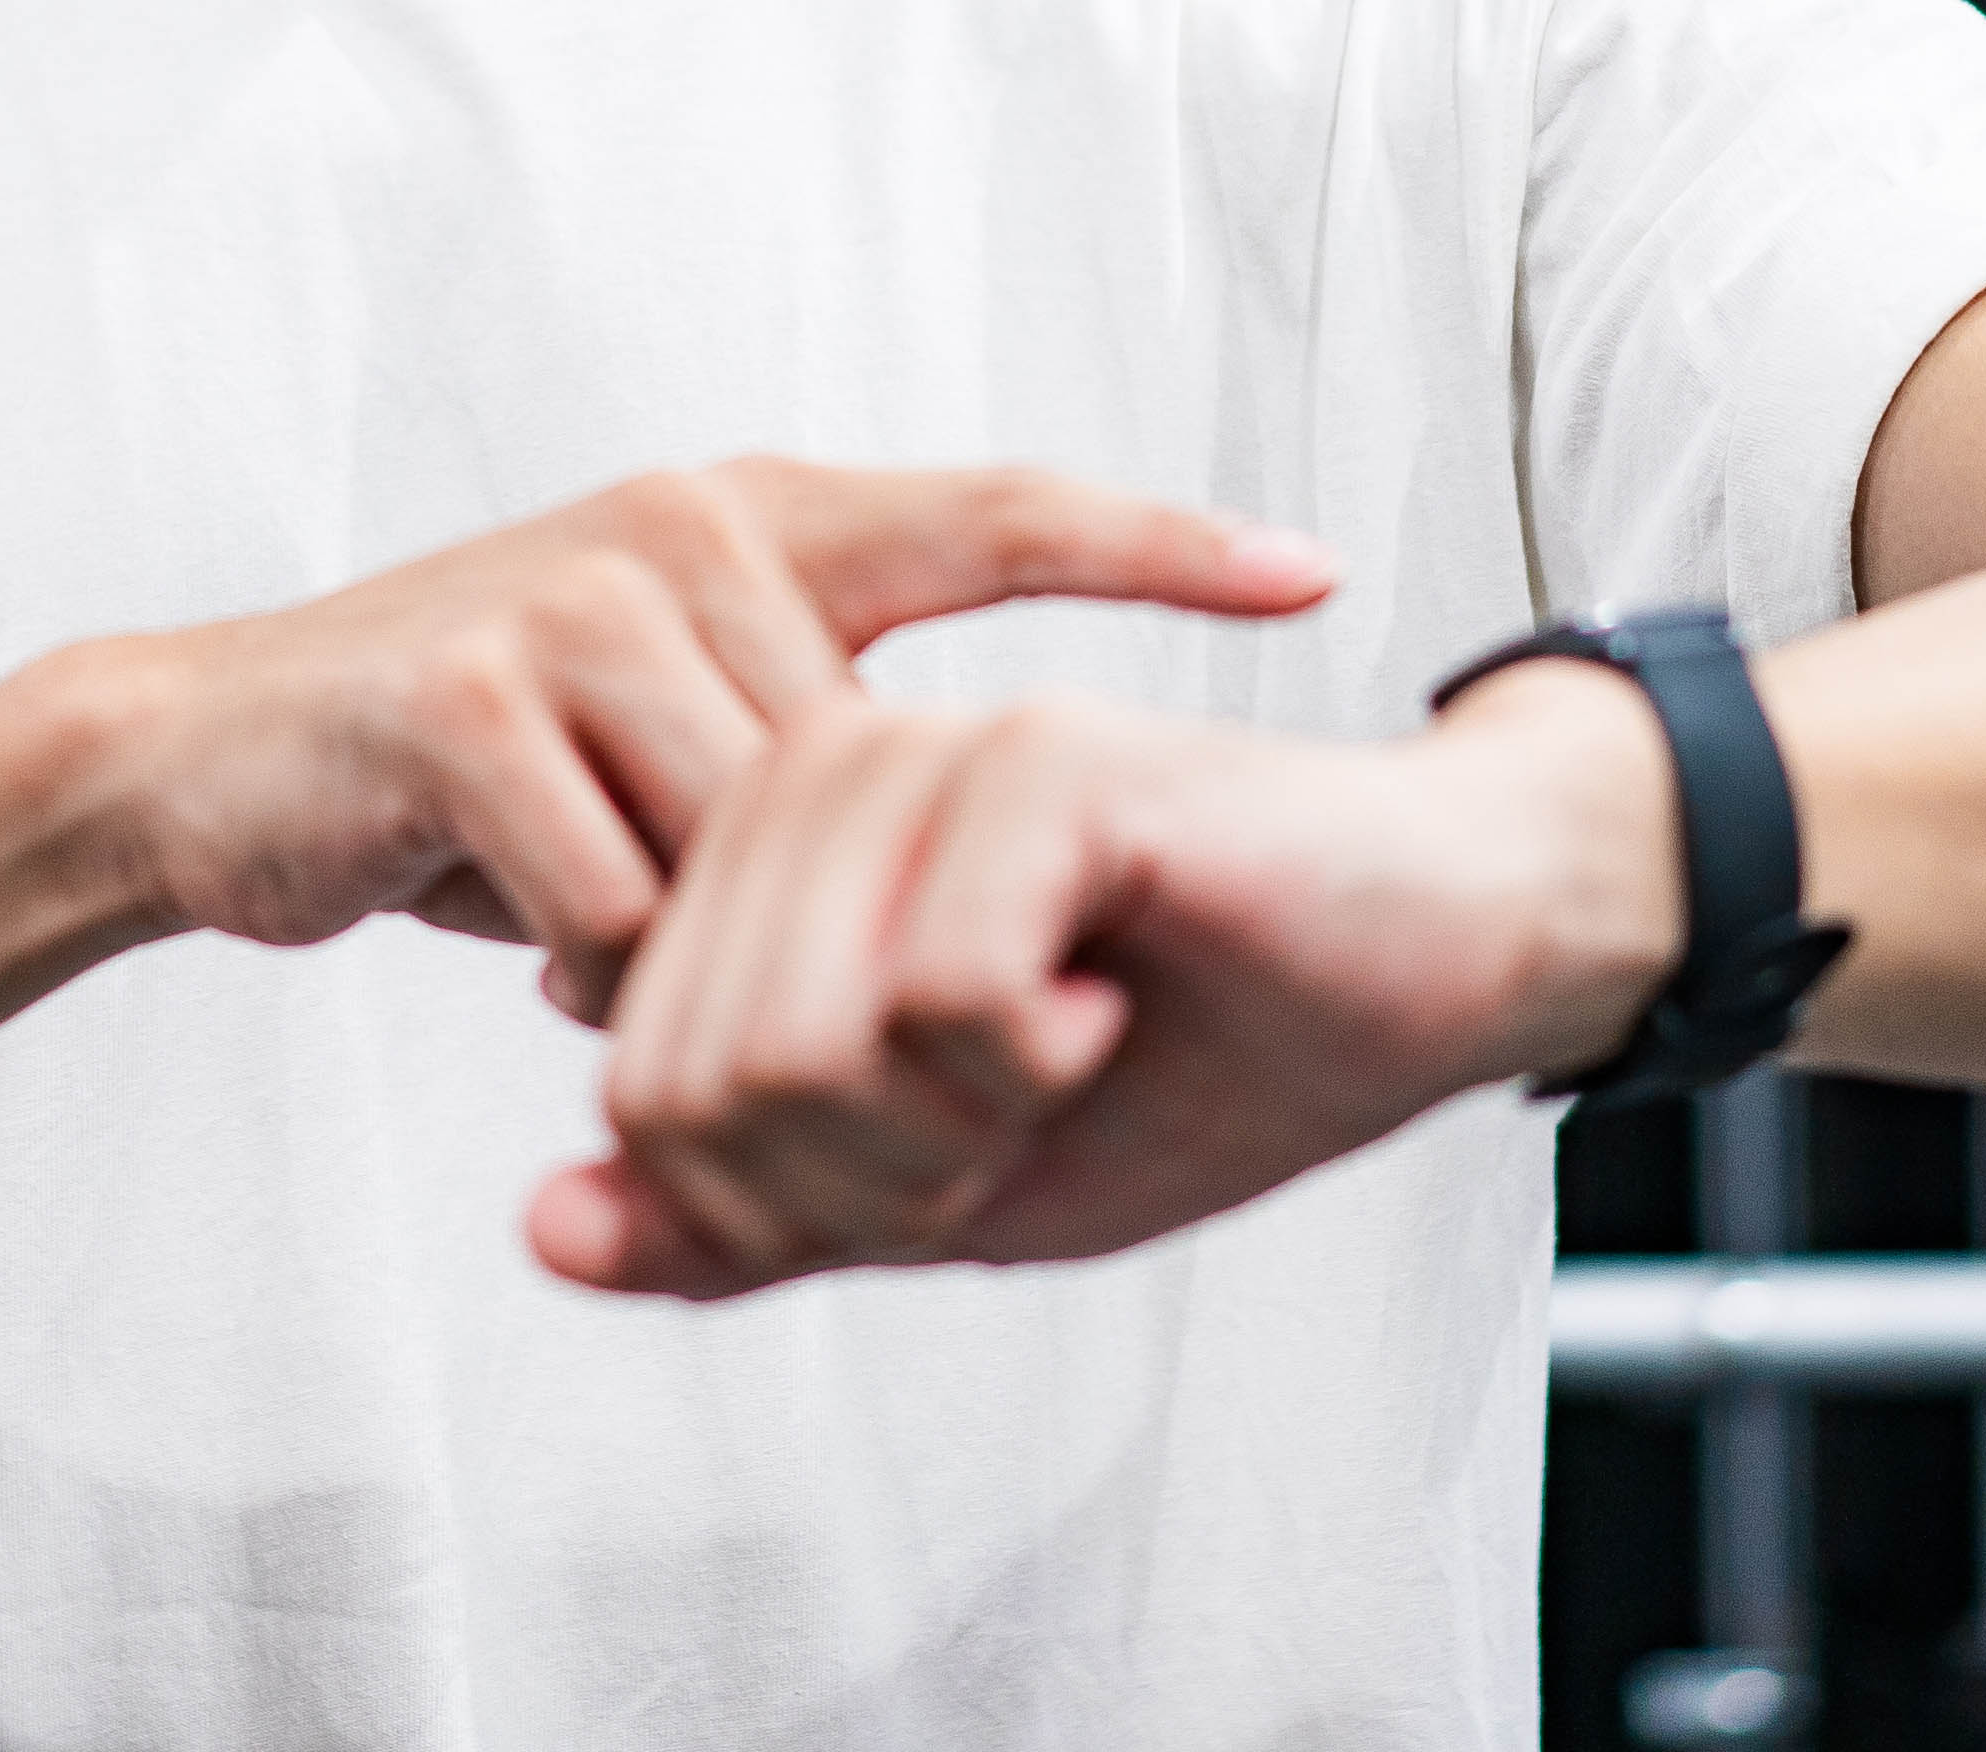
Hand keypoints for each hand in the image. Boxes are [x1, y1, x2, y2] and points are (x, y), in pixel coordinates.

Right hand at [55, 462, 1335, 1023]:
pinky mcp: (472, 699)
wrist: (214, 760)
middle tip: (720, 971)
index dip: (1157, 545)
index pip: (995, 514)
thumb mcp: (660, 725)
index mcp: (752, 520)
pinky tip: (514, 938)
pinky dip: (584, 965)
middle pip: (856, 783)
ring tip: (584, 937)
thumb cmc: (467, 768)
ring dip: (686, 948)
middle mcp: (677, 528)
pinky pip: (616, 910)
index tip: (1311, 573)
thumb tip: (957, 835)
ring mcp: (572, 600)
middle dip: (816, 916)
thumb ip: (799, 742)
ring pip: (743, 858)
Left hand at [527, 660, 1683, 1295]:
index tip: (954, 1151)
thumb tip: (546, 1232)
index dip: (801, 1204)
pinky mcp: (1040, 760)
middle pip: (706, 1083)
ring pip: (802, 1039)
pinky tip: (1114, 1005)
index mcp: (778, 858)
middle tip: (1020, 1110)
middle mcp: (824, 780)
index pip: (649, 1098)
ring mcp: (925, 753)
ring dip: (953, 1125)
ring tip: (1067, 1050)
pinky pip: (939, 989)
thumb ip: (740, 1214)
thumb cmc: (1214, 1054)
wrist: (1440, 965)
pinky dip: (1030, 1060)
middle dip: (872, 1178)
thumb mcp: (946, 1186)